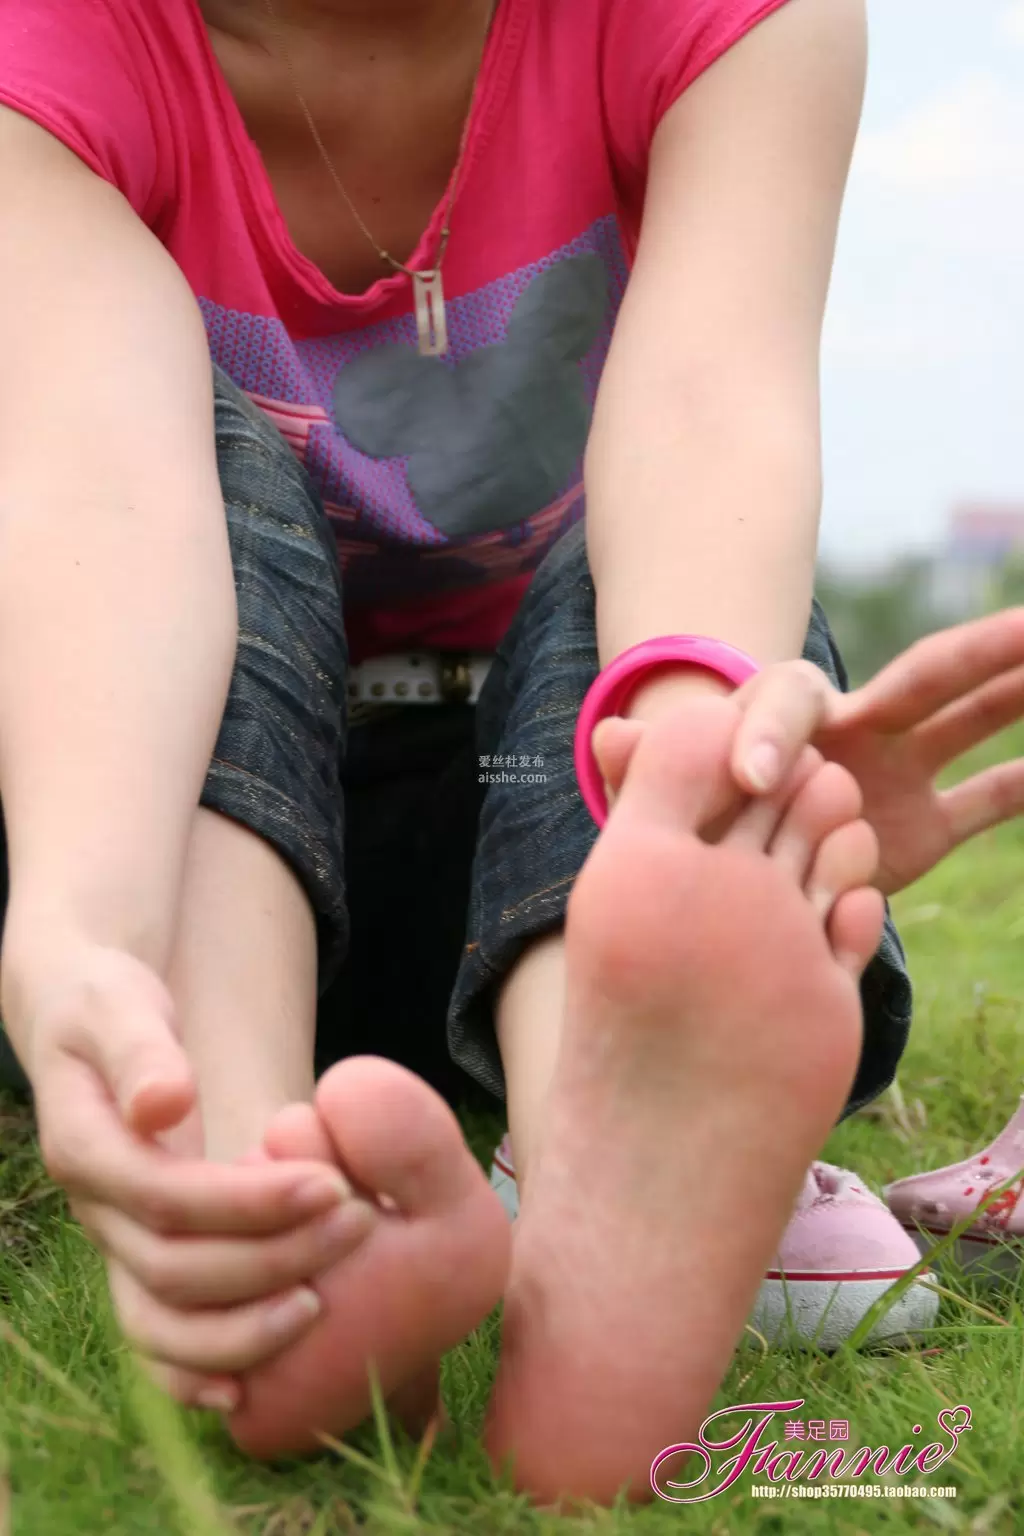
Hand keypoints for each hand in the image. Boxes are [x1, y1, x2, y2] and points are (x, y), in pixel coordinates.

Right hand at [9, 943, 371, 1390]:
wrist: (82, 1026)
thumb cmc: (110, 1005)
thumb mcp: (119, 1003)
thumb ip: (141, 1050)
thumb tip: (165, 1106)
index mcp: (85, 1145)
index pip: (166, 1197)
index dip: (249, 1204)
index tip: (330, 1184)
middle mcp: (95, 1208)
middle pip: (172, 1267)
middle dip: (269, 1257)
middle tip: (357, 1224)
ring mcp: (114, 1241)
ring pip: (162, 1319)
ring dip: (242, 1326)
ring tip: (322, 1301)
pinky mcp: (139, 1257)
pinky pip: (156, 1338)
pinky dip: (196, 1371)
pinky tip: (253, 1388)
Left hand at [595, 609, 1023, 894]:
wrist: (739, 864)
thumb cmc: (697, 821)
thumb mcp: (666, 802)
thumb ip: (650, 769)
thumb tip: (606, 740)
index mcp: (784, 718)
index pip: (787, 704)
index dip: (770, 733)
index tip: (750, 783)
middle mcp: (853, 730)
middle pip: (924, 679)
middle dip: (979, 654)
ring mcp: (896, 774)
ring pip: (970, 725)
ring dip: (1017, 695)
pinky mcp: (924, 826)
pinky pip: (985, 803)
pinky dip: (1020, 787)